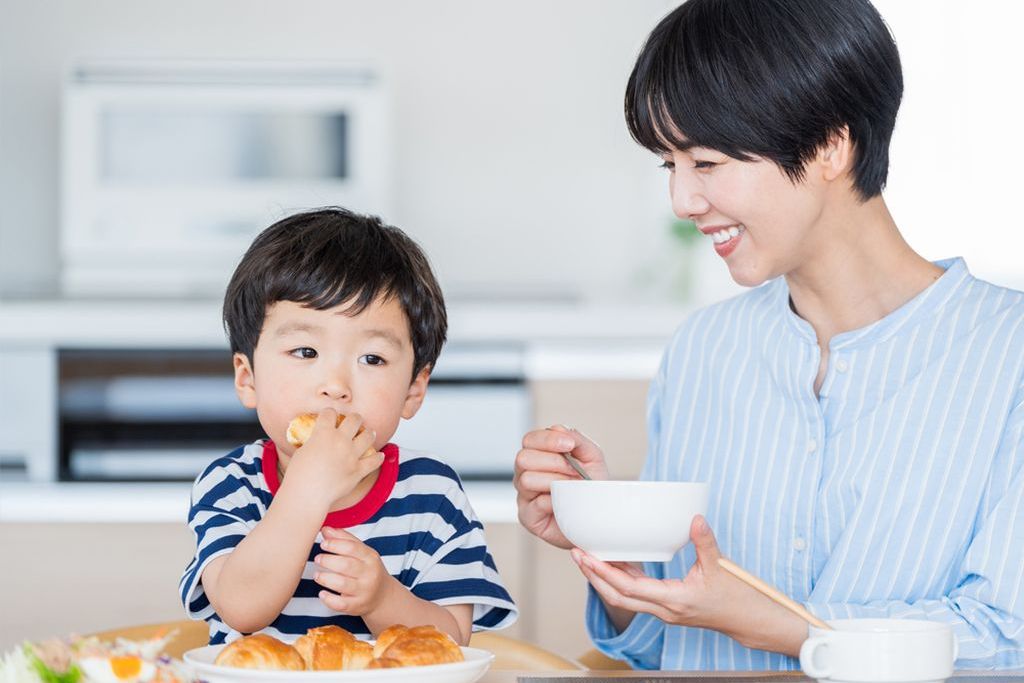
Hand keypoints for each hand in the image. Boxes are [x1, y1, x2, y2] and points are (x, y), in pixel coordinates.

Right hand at [285, 409, 383, 508]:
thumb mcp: (301, 451)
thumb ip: (313, 442)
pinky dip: (378, 457)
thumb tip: (314, 440)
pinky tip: (380, 455)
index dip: (329, 413)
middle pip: (354, 419)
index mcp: (323, 433)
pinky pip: (374, 461)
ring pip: (368, 436)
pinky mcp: (359, 470)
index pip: (330, 413)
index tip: (330, 416)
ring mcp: (351, 455)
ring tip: (369, 433)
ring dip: (368, 433)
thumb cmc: (299, 475)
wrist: (307, 494)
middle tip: (354, 420)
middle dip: (354, 418)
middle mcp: (340, 440)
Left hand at [314, 527, 396, 616]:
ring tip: (317, 575)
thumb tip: (325, 529)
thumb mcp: (361, 552)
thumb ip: (344, 539)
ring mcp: (364, 591)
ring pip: (343, 585)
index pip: (352, 548)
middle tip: (318, 559)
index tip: (323, 544)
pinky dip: (329, 599)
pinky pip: (341, 604)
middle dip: (328, 561)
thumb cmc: (367, 569)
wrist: (382, 596)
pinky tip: (322, 594)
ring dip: (325, 579)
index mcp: (370, 557)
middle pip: (346, 565)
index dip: (335, 545)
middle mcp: (369, 574)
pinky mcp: (357, 606)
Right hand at [513, 425, 609, 548]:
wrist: (598, 517)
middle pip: (523, 458)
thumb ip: (577, 440)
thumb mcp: (592, 458)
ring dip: (555, 481)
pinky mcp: (528, 516)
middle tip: (575, 470)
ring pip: (526, 479)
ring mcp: (525, 495)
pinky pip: (535, 504)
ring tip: (573, 488)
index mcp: (538, 456)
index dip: (547, 439)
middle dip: (553, 462)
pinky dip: (554, 501)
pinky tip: (565, 503)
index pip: (530, 439)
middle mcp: (526, 473)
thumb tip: (558, 429)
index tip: (569, 445)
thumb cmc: (591, 486)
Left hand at [571, 515, 806, 655]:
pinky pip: (637, 595)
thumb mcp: (722, 566)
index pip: (630, 589)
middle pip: (618, 597)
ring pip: (625, 598)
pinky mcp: (668, 607)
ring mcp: (665, 611)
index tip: (587, 557)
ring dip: (604, 579)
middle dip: (594, 576)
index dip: (605, 573)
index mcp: (674, 601)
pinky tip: (616, 563)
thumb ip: (705, 542)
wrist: (750, 621)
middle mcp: (665, 610)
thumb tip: (694, 518)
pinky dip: (622, 580)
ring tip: (587, 557)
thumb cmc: (738, 597)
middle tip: (576, 554)